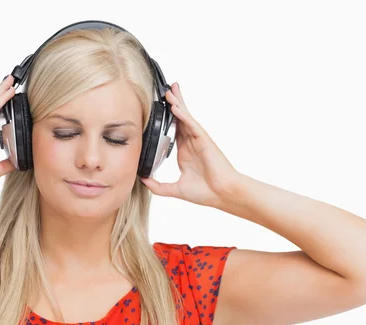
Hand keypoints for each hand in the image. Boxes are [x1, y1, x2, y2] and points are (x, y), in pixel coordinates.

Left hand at [139, 82, 240, 207]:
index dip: (165, 119)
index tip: (157, 109)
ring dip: (177, 103)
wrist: (221, 194)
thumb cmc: (206, 192)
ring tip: (169, 90)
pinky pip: (192, 125)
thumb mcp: (176, 189)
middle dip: (173, 103)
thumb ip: (159, 186)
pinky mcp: (204, 140)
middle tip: (165, 90)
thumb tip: (143, 181)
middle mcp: (191, 143)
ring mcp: (198, 140)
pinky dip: (184, 115)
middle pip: (180, 119)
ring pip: (186, 118)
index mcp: (184, 152)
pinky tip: (176, 107)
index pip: (172, 131)